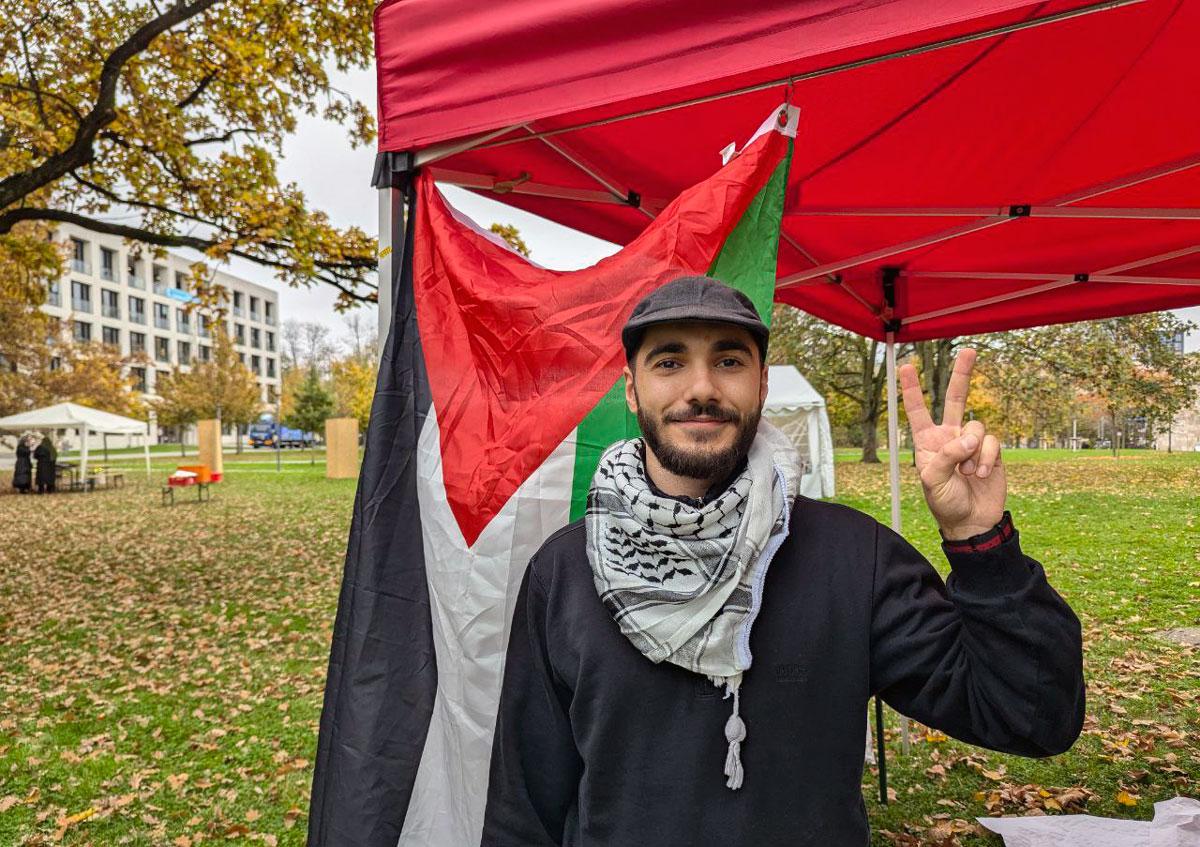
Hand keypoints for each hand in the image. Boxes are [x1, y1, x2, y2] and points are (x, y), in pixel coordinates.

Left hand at [898, 348, 1005, 539]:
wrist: (971, 521)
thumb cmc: (944, 502)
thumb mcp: (933, 481)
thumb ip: (947, 456)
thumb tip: (970, 438)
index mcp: (927, 442)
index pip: (917, 411)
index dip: (911, 389)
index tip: (906, 366)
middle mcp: (949, 436)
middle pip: (956, 399)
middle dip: (962, 375)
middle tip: (969, 351)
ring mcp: (971, 442)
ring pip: (977, 427)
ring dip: (973, 451)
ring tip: (968, 473)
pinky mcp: (991, 451)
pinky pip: (992, 442)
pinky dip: (986, 458)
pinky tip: (982, 475)